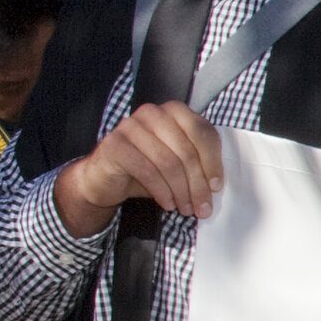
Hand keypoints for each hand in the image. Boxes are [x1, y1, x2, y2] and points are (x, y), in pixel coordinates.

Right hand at [51, 101, 222, 232]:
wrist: (104, 178)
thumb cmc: (147, 169)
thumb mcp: (178, 162)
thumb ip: (197, 163)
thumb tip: (217, 185)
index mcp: (173, 111)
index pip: (203, 132)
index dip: (213, 162)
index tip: (216, 187)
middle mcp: (152, 113)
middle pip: (187, 150)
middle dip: (197, 184)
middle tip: (203, 207)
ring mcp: (130, 126)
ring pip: (168, 162)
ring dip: (181, 191)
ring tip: (186, 209)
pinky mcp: (114, 144)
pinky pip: (147, 171)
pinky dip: (162, 191)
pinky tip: (168, 204)